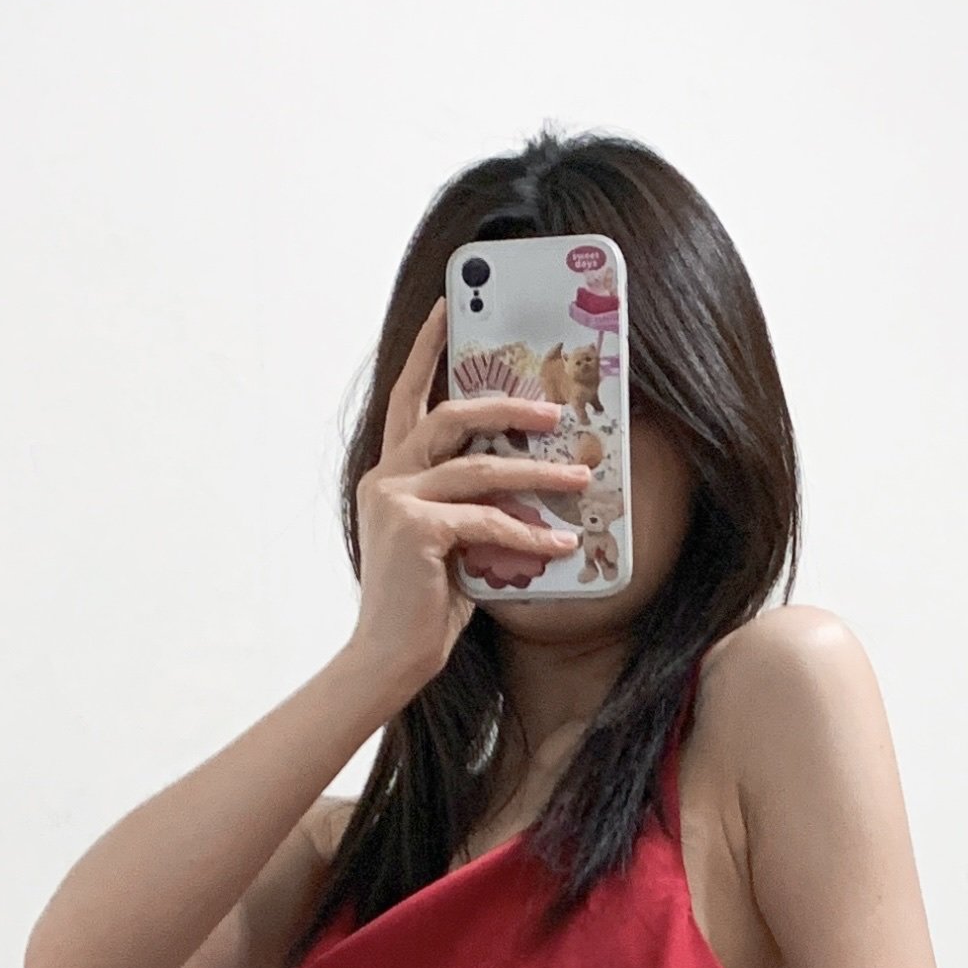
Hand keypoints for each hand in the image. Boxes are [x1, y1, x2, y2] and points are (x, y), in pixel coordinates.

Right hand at [349, 299, 591, 693]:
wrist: (388, 659)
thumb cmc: (422, 609)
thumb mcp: (450, 545)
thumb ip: (472, 507)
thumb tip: (526, 488)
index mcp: (389, 475)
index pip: (407, 398)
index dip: (427, 350)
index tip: (449, 308)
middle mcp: (387, 478)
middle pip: (450, 416)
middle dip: (506, 407)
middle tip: (553, 410)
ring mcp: (397, 501)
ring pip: (479, 468)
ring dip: (537, 472)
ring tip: (580, 477)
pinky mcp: (417, 530)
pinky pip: (487, 521)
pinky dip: (528, 534)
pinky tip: (560, 545)